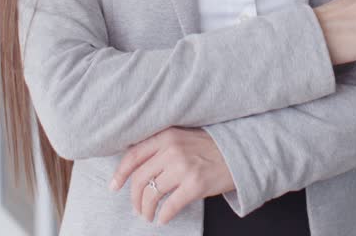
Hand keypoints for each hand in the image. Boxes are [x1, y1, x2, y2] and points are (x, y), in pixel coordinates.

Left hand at [108, 126, 234, 225]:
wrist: (240, 152)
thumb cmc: (211, 147)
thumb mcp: (183, 136)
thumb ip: (162, 145)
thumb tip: (136, 166)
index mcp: (167, 135)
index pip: (133, 155)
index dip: (120, 173)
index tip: (114, 186)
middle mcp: (172, 150)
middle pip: (139, 178)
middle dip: (134, 198)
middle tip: (137, 208)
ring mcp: (184, 167)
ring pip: (152, 194)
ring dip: (146, 209)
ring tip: (148, 215)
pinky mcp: (195, 185)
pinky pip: (170, 206)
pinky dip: (164, 216)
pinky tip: (163, 219)